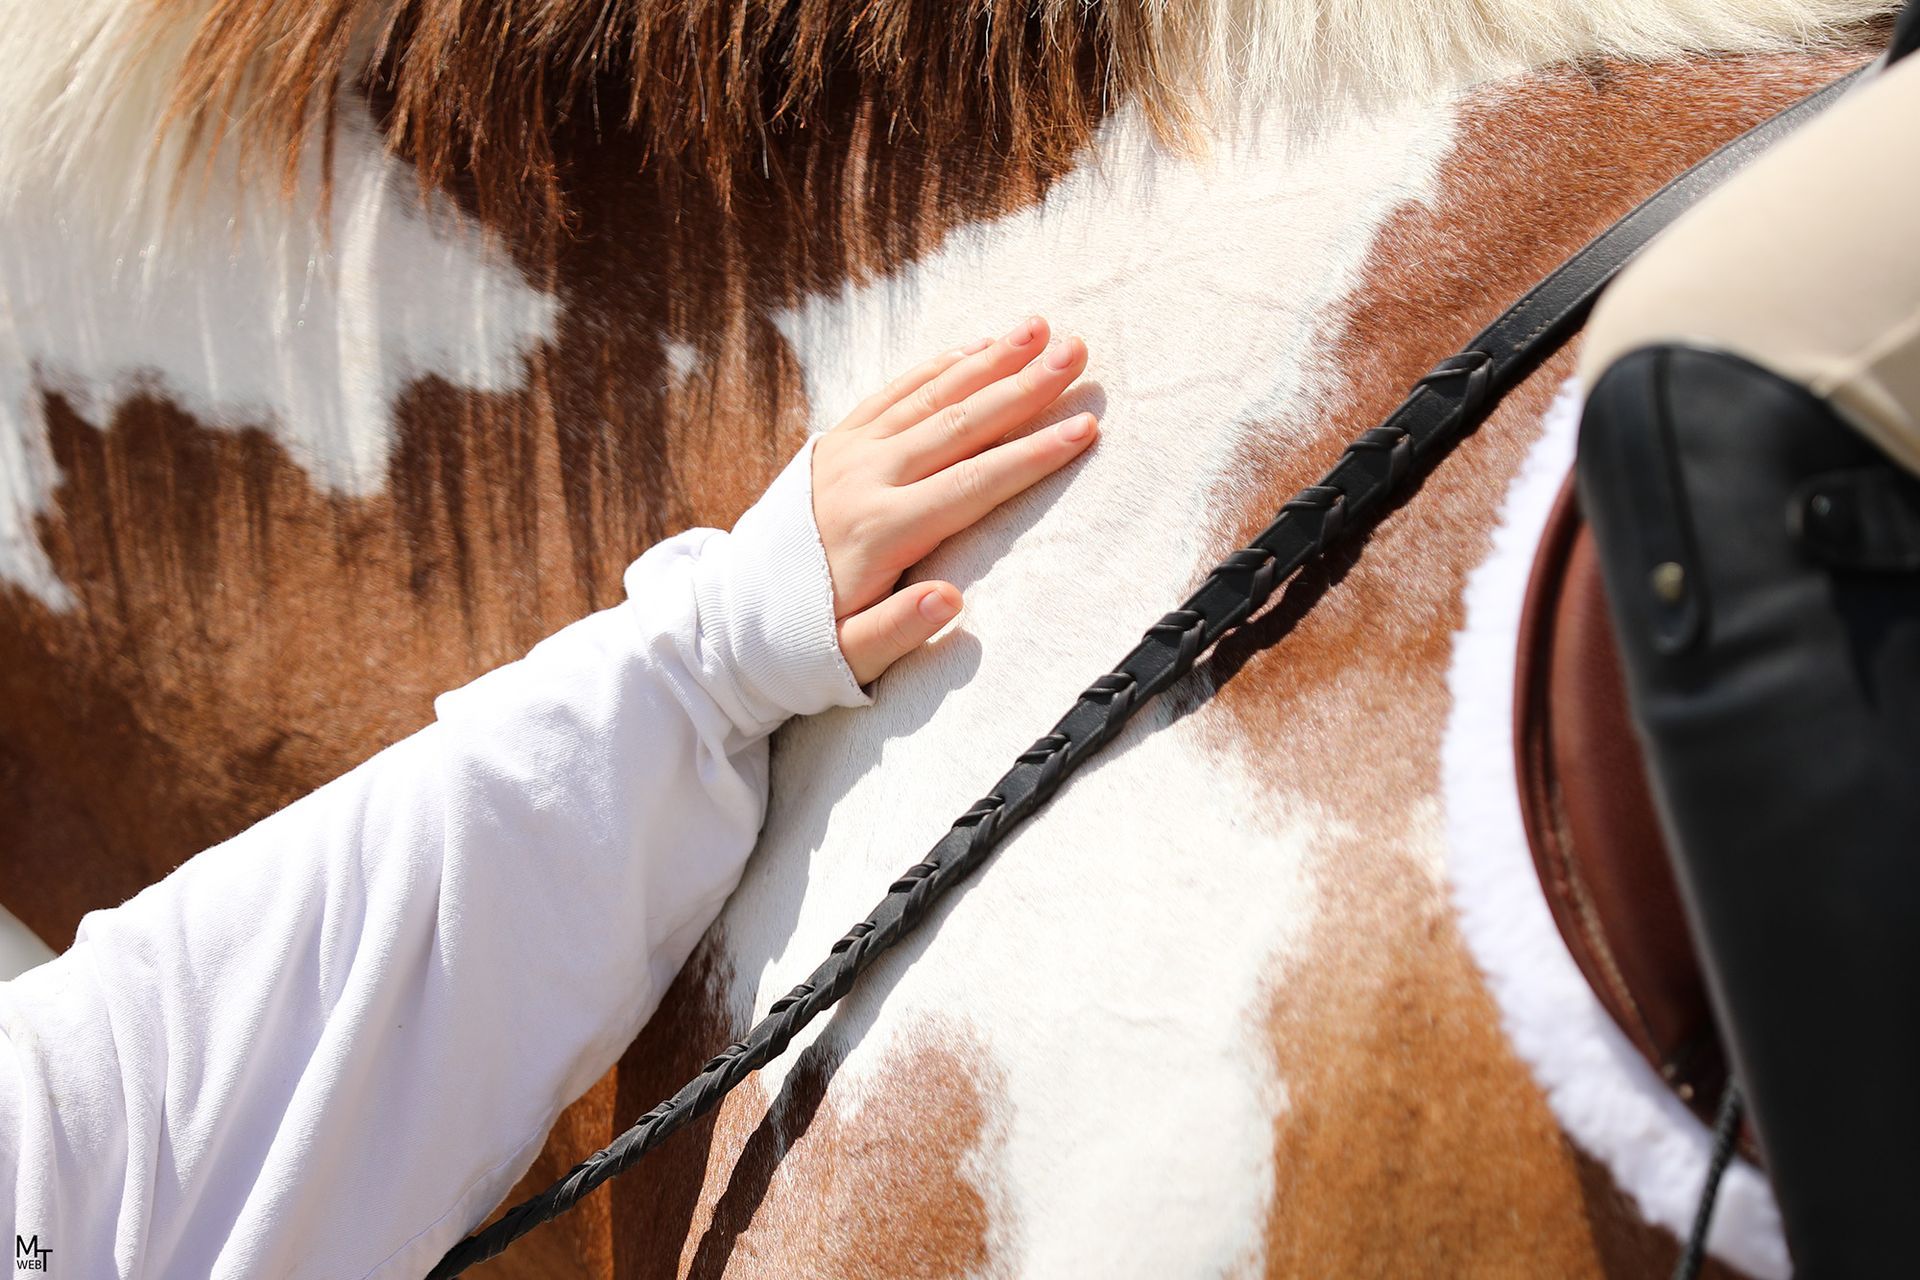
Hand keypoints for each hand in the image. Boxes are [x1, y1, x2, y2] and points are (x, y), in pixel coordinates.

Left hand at [812, 315, 1096, 683]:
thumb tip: (952, 601)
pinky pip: (893, 393)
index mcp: (879, 530)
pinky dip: (936, 367)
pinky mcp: (834, 444)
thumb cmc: (802, 644)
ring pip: (930, 396)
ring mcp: (848, 454)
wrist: (731, 618)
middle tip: (1077, 351)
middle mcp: (865, 479)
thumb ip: (899, 631)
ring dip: (988, 360)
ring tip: (1039, 329)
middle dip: (1024, 386)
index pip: (973, 484)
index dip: (1034, 455)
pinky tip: (975, 347)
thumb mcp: (849, 657)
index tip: (1085, 427)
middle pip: (960, 424)